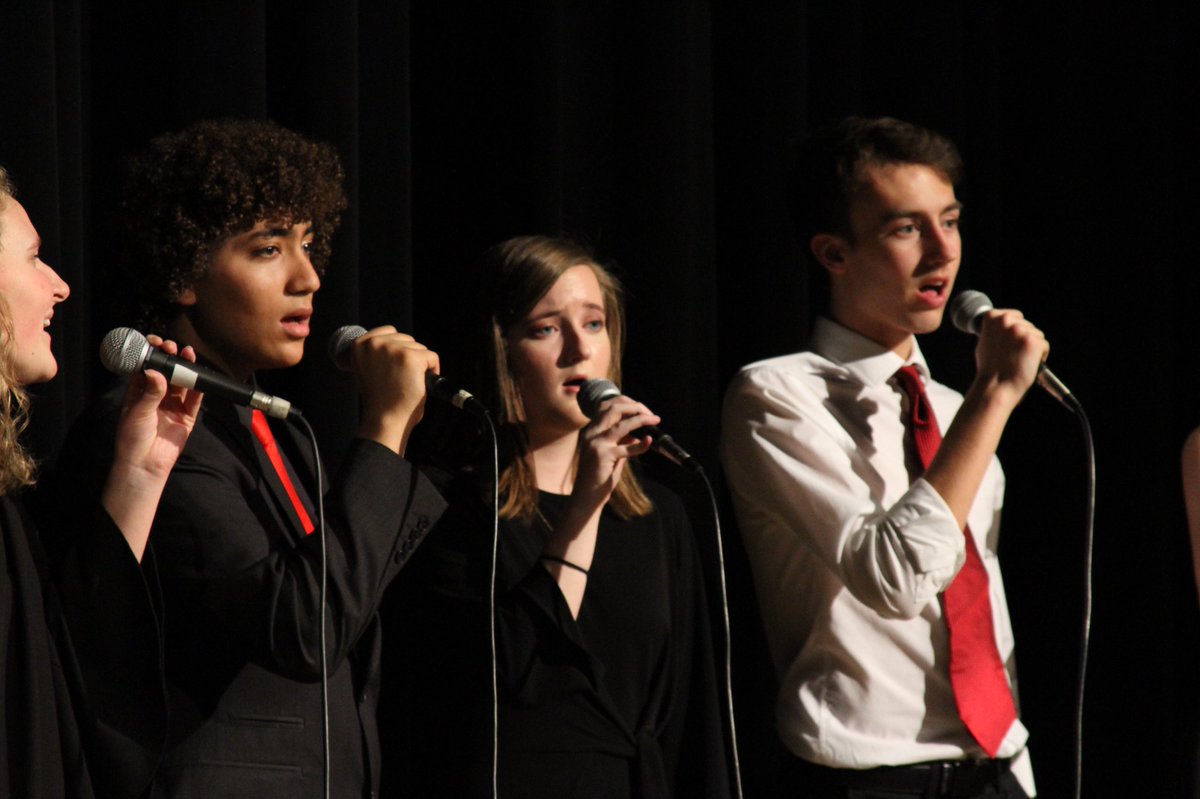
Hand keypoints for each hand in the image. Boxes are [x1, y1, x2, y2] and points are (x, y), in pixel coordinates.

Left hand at [103, 335, 202, 560]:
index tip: (155, 343)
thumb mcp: (137, 412)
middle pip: (166, 372)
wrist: (144, 464)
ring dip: (185, 369)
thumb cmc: (132, 438)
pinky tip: (199, 376)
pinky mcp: (187, 417)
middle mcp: (156, 396)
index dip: (151, 355)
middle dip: (170, 359)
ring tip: (187, 355)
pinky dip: (198, 388)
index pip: (146, 368)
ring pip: (182, 383)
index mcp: (138, 392)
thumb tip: (156, 372)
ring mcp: (172, 406)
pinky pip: (195, 399)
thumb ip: (150, 391)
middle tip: (172, 348)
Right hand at [348, 325, 439, 453]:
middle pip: (406, 339)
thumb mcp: (371, 370)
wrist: (384, 420)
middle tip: (401, 381)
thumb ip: (380, 354)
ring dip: (420, 365)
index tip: (395, 368)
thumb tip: (399, 345)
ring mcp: (393, 349)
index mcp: (360, 345)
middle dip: (409, 358)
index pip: (389, 331)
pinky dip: (433, 370)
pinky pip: (432, 357)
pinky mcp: (411, 357)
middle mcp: (375, 343)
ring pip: (420, 348)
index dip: (398, 349)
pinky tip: (421, 384)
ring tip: (407, 384)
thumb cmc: (380, 401)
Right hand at [572, 394, 660, 509]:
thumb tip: (636, 435)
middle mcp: (592, 433)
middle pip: (614, 408)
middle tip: (651, 414)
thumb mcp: (611, 455)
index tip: (642, 410)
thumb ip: (621, 443)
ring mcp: (596, 444)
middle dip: (635, 407)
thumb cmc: (599, 477)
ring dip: (641, 419)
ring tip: (655, 420)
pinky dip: (640, 444)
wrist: (586, 498)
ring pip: (621, 423)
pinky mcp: (603, 456)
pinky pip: (626, 447)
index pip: (607, 405)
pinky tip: (648, 441)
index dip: (626, 403)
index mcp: (592, 430)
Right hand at [972, 308, 1049, 404]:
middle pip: (1027, 325)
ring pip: (1037, 335)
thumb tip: (1006, 327)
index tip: (1007, 345)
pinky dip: (1040, 356)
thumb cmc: (989, 369)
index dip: (1014, 332)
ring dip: (1032, 348)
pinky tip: (1026, 364)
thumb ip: (996, 331)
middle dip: (1023, 340)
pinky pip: (1044, 345)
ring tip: (1018, 361)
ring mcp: (1020, 329)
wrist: (995, 386)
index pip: (1015, 316)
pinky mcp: (1033, 340)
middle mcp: (1006, 320)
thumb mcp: (985, 342)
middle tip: (1013, 356)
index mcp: (992, 317)